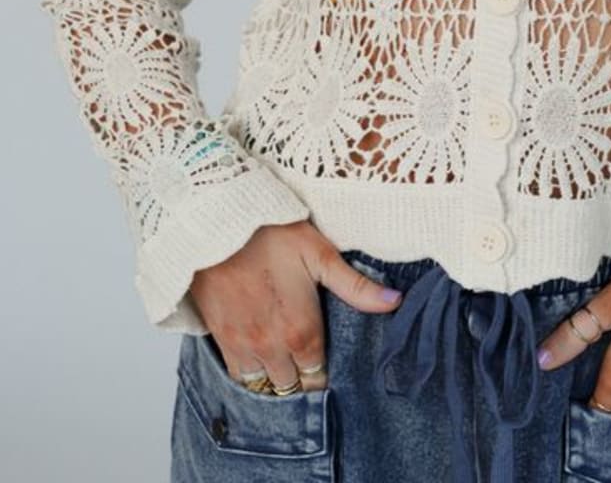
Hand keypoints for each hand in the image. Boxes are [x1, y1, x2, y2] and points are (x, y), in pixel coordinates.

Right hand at [189, 220, 402, 392]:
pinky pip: (237, 376)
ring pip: (263, 386)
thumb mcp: (319, 253)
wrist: (216, 224)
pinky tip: (258, 355)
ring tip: (284, 362)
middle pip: (292, 386)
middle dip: (301, 378)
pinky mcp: (220, 339)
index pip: (318, 378)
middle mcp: (272, 348)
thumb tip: (395, 302)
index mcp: (301, 331)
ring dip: (275, 379)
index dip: (325, 374)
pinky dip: (249, 373)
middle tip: (307, 362)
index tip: (327, 363)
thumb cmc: (270, 233)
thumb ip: (356, 286)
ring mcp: (243, 346)